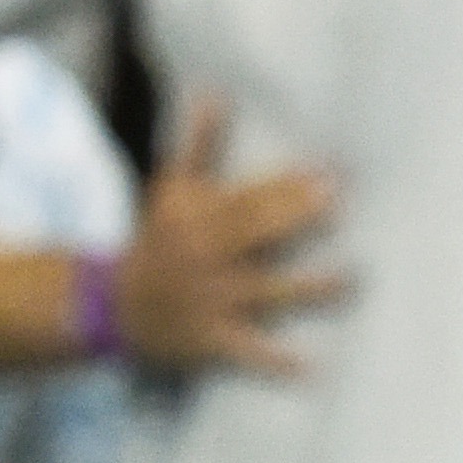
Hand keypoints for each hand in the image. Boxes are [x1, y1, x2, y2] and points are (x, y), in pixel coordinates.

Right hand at [113, 99, 341, 376]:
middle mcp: (203, 259)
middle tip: (337, 201)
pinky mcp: (210, 341)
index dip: (286, 186)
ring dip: (308, 286)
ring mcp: (209, 302)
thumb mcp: (169, 191)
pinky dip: (274, 363)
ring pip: (266, 292)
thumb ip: (198, 146)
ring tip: (352, 277)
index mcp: (195, 220)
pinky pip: (246, 353)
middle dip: (294, 218)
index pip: (246, 198)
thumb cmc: (155, 242)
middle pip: (254, 234)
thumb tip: (212, 94)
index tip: (328, 173)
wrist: (110, 306)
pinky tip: (310, 369)